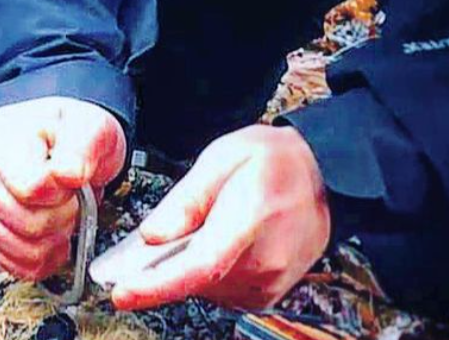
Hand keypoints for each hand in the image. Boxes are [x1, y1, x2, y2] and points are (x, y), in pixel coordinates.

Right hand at [0, 97, 125, 280]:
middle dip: (61, 215)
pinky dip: (43, 257)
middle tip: (72, 196)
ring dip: (54, 237)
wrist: (69, 143)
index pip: (29, 189)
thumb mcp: (90, 126)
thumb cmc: (74, 132)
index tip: (72, 178)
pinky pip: (15, 265)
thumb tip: (68, 174)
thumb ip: (82, 146)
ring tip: (63, 212)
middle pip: (25, 223)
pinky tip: (54, 237)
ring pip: (21, 248)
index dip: (61, 192)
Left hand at [109, 125, 329, 309]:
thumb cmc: (276, 160)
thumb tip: (152, 234)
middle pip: (195, 280)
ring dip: (190, 267)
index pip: (199, 265)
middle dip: (167, 263)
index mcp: (251, 219)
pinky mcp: (269, 292)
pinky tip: (219, 242)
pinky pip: (223, 291)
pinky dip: (209, 273)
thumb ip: (186, 198)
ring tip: (207, 226)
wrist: (324, 174)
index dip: (157, 284)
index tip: (123, 293)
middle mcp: (266, 261)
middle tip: (168, 229)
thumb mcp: (223, 156)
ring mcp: (271, 282)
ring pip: (206, 289)